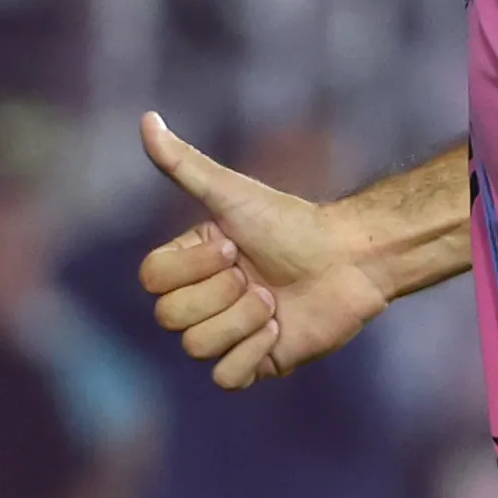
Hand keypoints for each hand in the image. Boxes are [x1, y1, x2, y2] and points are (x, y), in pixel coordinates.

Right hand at [137, 113, 388, 389]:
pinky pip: (225, 378)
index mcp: (187, 266)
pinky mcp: (255, 363)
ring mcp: (225, 334)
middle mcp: (200, 301)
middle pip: (170, 318)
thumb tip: (146, 119)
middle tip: (260, 275)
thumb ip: (185, 164)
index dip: (193, 268)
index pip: (152, 282)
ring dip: (243, 319)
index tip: (235, 248)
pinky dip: (252, 353)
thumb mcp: (235, 194)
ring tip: (275, 300)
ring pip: (196, 347)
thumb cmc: (294, 223)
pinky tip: (279, 329)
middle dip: (223, 293)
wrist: (350, 258)